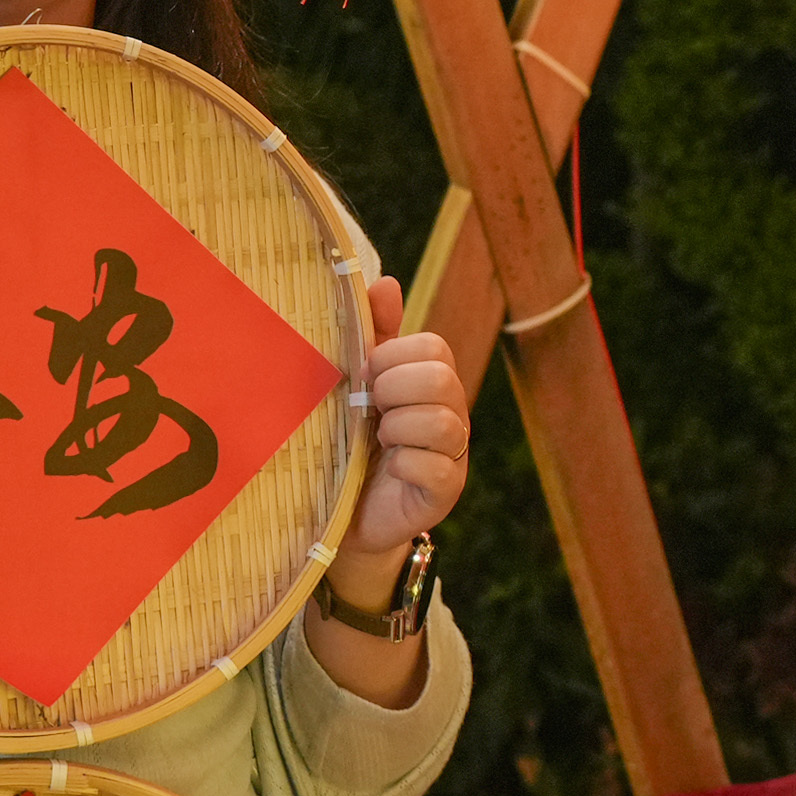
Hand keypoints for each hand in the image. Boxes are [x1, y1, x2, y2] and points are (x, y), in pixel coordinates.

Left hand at [332, 271, 468, 593]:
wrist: (341, 513)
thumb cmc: (351, 441)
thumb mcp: (358, 384)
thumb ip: (374, 336)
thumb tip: (386, 282)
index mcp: (432, 381)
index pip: (433, 347)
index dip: (394, 357)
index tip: (365, 377)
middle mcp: (452, 413)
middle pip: (441, 378)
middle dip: (394, 389)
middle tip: (370, 408)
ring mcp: (453, 453)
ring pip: (442, 421)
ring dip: (397, 427)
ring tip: (377, 439)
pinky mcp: (446, 491)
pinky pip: (435, 465)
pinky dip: (402, 462)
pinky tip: (387, 468)